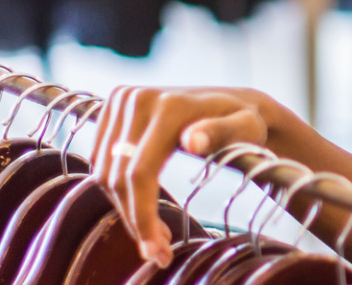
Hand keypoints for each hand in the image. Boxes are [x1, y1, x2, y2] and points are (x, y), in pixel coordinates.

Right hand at [94, 86, 280, 266]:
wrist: (231, 101)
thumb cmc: (245, 121)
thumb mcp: (247, 128)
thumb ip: (224, 133)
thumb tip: (193, 141)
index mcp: (168, 106)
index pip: (140, 171)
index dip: (143, 214)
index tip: (156, 249)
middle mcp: (136, 99)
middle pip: (120, 175)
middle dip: (135, 220)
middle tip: (158, 252)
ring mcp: (120, 102)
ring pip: (106, 172)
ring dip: (125, 209)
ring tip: (156, 236)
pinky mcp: (110, 110)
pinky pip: (103, 161)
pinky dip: (119, 190)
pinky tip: (143, 209)